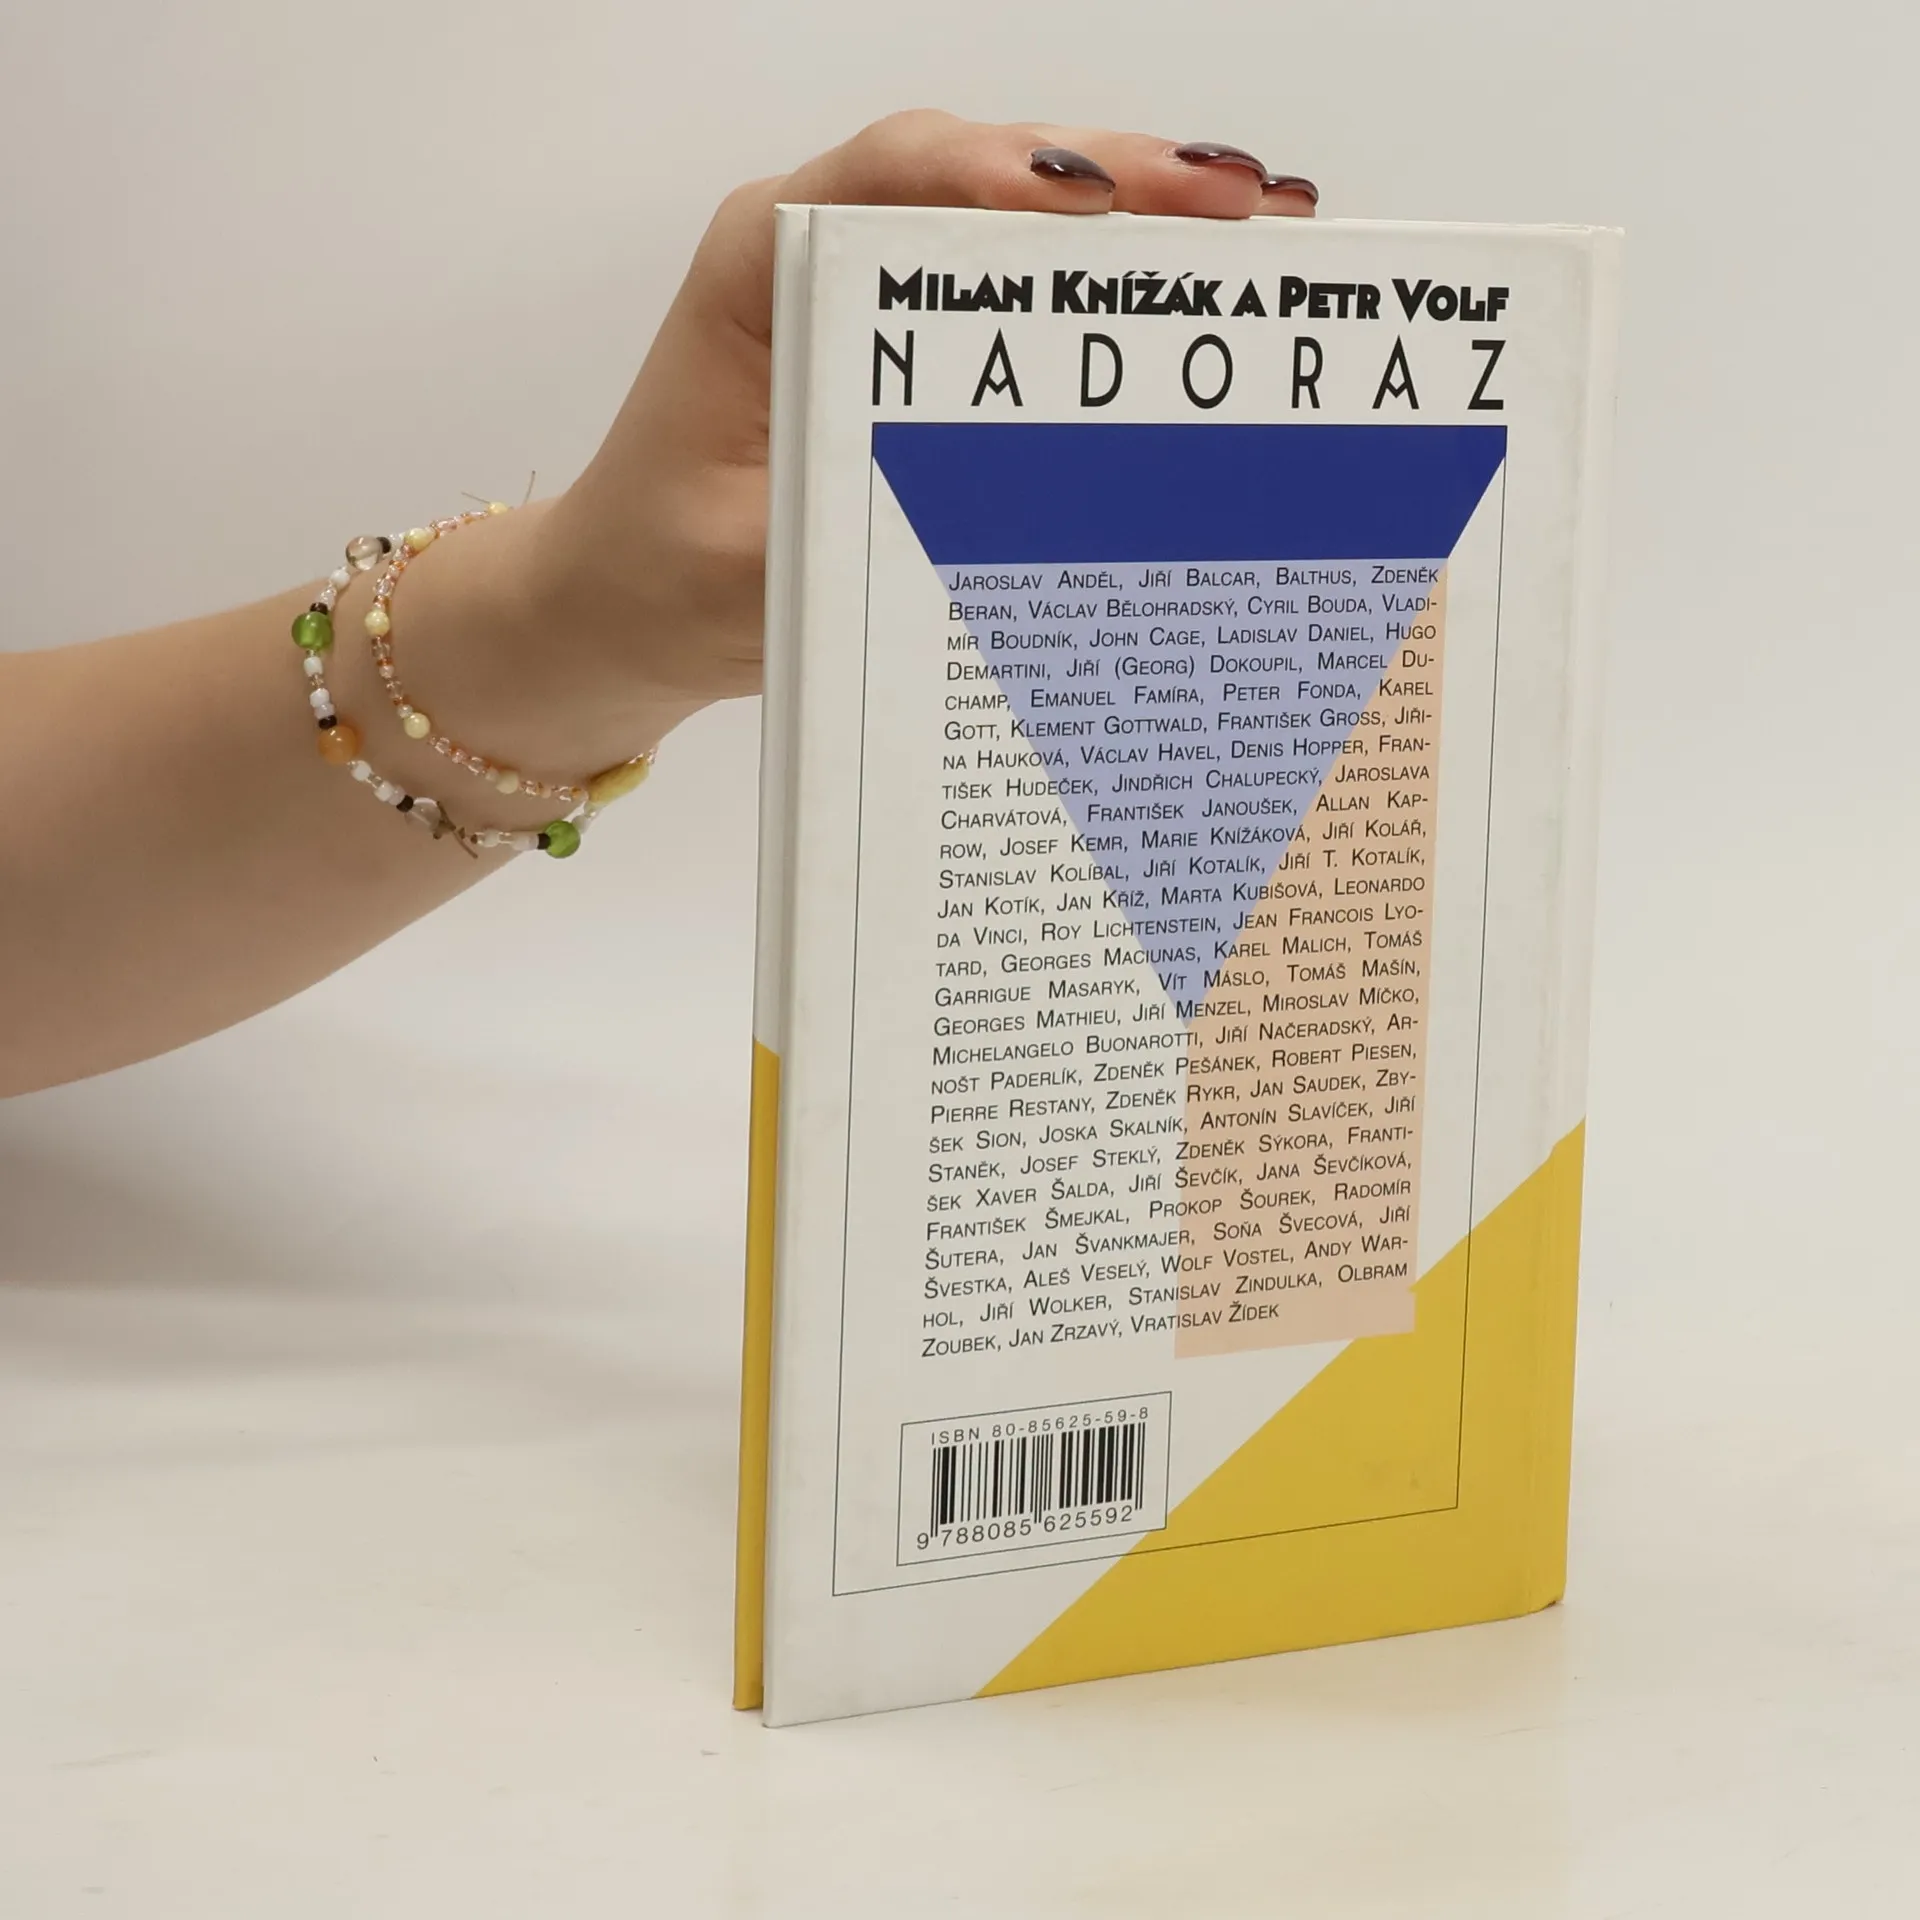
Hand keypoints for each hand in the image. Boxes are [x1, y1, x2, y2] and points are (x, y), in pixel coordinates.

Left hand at [533, 111, 1316, 744]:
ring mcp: (874, 298)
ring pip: (1015, 226)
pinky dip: (1104, 295)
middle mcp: (822, 256)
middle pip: (980, 179)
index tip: (1095, 203)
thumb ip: (855, 524)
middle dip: (1119, 181)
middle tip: (1240, 203)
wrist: (627, 610)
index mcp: (761, 268)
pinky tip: (1192, 296)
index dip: (999, 176)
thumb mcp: (748, 564)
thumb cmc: (664, 575)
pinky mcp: (911, 353)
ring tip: (1257, 225)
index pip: (887, 179)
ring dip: (1134, 224)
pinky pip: (1016, 301)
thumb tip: (997, 514)